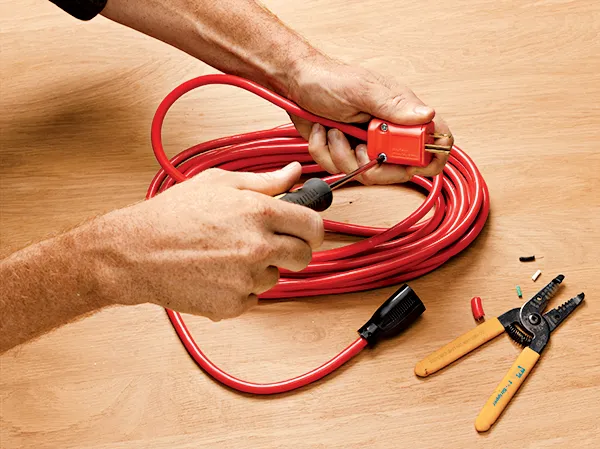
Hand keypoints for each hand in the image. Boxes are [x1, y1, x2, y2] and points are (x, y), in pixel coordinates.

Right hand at [96, 163, 322, 320]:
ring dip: (260, 268)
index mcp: (260, 213)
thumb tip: (294, 173)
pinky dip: (240, 288)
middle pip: (304, 256)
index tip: (304, 229)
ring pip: (275, 277)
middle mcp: (258, 247)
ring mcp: (246, 280)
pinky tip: (215, 273)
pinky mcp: (233, 305)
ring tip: (226, 255)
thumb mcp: (218, 183)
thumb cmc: (172, 214)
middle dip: (293, 249)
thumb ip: (263, 181)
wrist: (134, 253)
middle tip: (269, 242)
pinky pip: (252, 297)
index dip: (311, 227)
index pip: (314, 226)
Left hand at [287, 55, 452, 183]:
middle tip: (357, 145)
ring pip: (365, 173)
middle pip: (397, 170)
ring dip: (341, 155)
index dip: (428, 158)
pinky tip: (322, 132)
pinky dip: (324, 152)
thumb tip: (427, 115)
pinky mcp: (345, 152)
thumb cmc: (328, 79)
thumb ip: (394, 106)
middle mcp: (387, 131)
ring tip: (333, 131)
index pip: (435, 140)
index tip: (405, 161)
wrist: (295, 83)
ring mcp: (366, 143)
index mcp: (401, 113)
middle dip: (370, 163)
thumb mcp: (362, 89)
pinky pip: (339, 169)